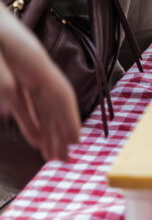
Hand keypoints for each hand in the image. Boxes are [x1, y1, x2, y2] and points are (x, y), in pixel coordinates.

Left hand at [0, 8, 79, 161]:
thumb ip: (2, 78)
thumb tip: (13, 109)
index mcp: (33, 59)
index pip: (59, 92)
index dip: (69, 117)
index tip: (76, 141)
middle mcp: (34, 65)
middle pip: (53, 102)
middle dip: (60, 131)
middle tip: (65, 161)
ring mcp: (23, 69)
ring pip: (40, 104)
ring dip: (47, 129)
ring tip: (52, 155)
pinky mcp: (12, 72)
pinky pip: (25, 100)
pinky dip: (30, 119)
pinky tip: (34, 135)